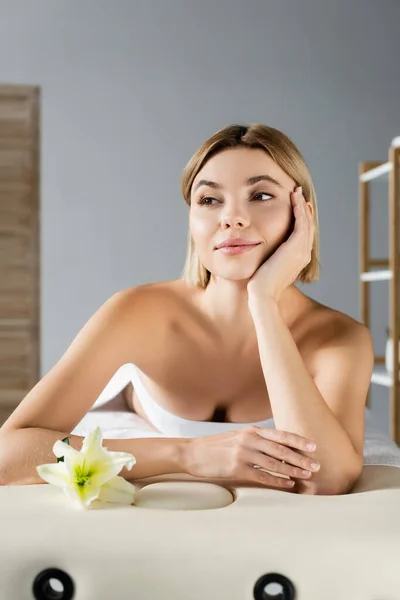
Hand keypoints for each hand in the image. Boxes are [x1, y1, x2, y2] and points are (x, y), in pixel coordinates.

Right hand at [184, 426, 319, 490]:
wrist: (193, 452)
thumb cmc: (217, 446)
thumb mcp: (238, 437)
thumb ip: (256, 439)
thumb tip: (277, 447)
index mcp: (251, 431)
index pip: (280, 435)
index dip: (298, 441)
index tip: (314, 446)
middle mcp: (249, 440)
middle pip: (281, 450)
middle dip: (301, 458)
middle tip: (317, 465)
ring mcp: (243, 454)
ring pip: (275, 463)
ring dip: (293, 470)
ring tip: (307, 475)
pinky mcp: (237, 468)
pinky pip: (262, 475)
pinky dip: (277, 481)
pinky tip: (288, 484)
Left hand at [247, 186, 314, 303]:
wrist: (263, 294)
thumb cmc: (261, 284)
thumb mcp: (269, 268)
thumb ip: (271, 259)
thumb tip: (265, 253)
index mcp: (299, 259)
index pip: (303, 234)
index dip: (302, 219)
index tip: (297, 207)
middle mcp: (304, 254)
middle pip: (308, 226)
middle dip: (304, 209)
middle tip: (299, 194)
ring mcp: (302, 250)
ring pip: (306, 222)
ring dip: (301, 205)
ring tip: (297, 191)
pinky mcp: (296, 246)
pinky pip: (301, 222)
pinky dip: (298, 209)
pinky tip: (294, 198)